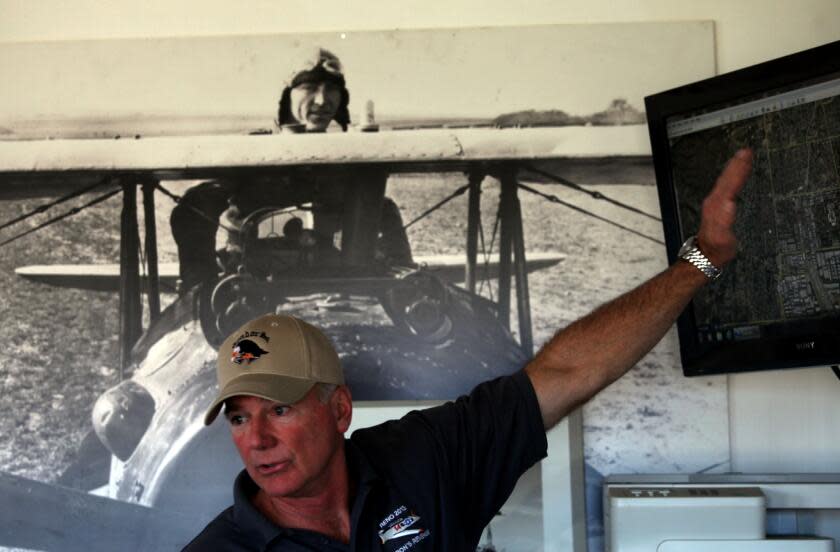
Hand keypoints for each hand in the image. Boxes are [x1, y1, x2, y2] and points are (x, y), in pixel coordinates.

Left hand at [697, 148, 752, 266]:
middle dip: (737, 164)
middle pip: (727, 178)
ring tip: (744, 155)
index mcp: (717, 206)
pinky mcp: (719, 203)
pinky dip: (733, 175)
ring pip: (726, 180)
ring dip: (735, 167)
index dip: (738, 169)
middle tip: (747, 151)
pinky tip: (738, 171)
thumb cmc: (716, 247)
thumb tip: (729, 203)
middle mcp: (715, 201)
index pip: (729, 183)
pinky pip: (726, 184)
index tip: (746, 155)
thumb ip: (724, 221)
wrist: (707, 253)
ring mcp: (716, 201)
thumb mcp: (721, 237)